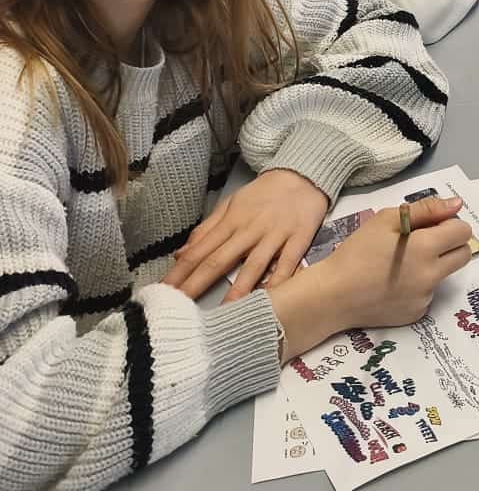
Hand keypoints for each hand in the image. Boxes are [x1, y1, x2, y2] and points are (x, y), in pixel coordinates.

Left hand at [164, 168, 328, 300]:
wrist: (303, 176)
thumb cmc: (263, 193)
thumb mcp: (231, 204)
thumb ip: (206, 229)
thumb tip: (180, 253)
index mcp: (231, 221)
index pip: (199, 250)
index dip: (179, 272)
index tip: (163, 291)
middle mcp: (250, 229)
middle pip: (219, 260)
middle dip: (197, 285)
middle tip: (180, 308)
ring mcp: (275, 235)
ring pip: (253, 266)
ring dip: (237, 291)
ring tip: (223, 314)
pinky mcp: (299, 239)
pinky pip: (288, 264)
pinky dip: (279, 282)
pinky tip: (270, 299)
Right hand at [267, 196, 475, 358]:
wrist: (333, 295)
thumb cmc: (357, 251)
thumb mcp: (386, 220)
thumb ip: (426, 210)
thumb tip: (457, 204)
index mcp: (427, 248)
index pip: (463, 232)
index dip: (449, 224)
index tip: (430, 226)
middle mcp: (432, 276)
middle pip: (463, 255)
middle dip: (450, 244)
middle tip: (424, 242)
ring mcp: (425, 298)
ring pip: (445, 275)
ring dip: (433, 266)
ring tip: (401, 264)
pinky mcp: (416, 314)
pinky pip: (428, 294)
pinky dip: (418, 286)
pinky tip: (394, 284)